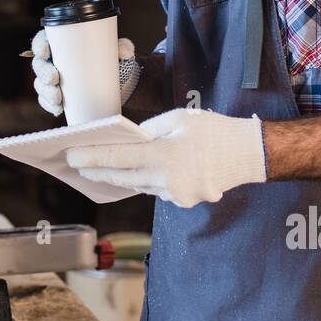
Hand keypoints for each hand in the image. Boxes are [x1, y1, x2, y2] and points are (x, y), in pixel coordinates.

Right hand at [30, 29, 140, 117]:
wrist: (120, 82)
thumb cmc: (115, 59)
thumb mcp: (120, 49)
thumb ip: (124, 46)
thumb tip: (124, 52)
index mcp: (62, 44)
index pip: (42, 40)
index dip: (39, 45)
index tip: (45, 52)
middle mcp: (54, 61)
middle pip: (39, 64)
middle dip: (43, 73)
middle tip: (54, 79)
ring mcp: (54, 80)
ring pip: (41, 84)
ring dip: (45, 92)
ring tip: (58, 98)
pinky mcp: (59, 96)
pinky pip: (47, 101)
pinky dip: (49, 105)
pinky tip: (57, 109)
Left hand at [65, 107, 265, 207]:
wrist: (250, 154)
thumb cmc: (215, 130)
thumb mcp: (178, 119)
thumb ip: (149, 131)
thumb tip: (129, 141)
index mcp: (163, 156)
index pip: (117, 159)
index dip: (91, 158)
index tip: (70, 156)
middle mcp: (167, 180)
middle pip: (122, 177)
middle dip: (98, 171)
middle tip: (78, 166)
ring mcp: (176, 195)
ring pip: (139, 185)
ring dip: (121, 177)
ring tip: (100, 170)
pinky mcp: (184, 201)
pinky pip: (157, 190)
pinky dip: (147, 180)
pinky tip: (139, 172)